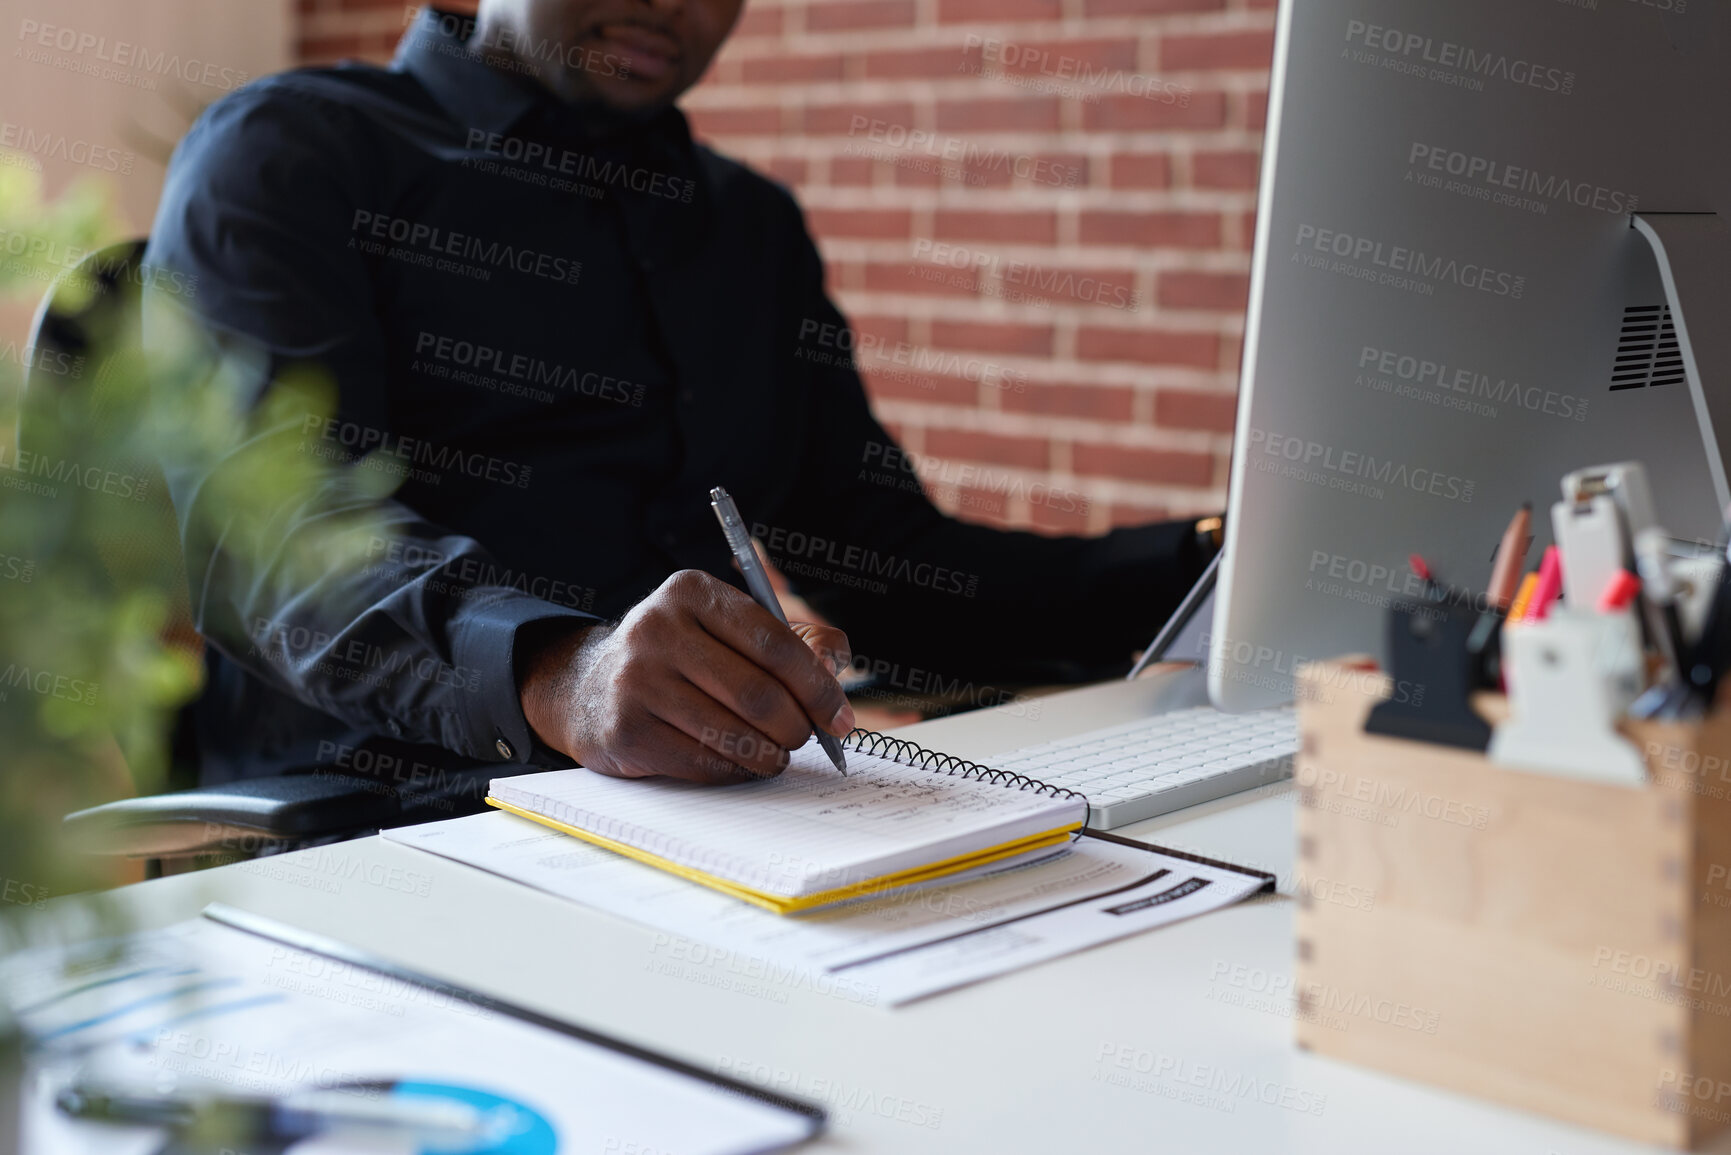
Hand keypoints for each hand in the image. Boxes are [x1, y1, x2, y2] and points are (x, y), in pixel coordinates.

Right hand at [518, 570, 854, 783]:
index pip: (774, 642)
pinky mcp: (625, 730)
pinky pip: (703, 762)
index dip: (817, 686)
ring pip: (732, 734)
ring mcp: (635, 681)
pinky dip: (735, 770)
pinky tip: (739, 761)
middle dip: (796, 726)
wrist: (591, 688)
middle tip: (807, 739)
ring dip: (769, 754)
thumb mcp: (730, 628)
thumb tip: (835, 664)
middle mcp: (656, 629)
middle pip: (757, 693)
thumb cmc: (684, 657)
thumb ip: (794, 637)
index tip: (840, 717)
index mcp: (691, 592)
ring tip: (775, 753)